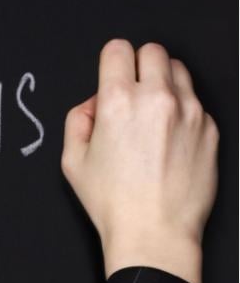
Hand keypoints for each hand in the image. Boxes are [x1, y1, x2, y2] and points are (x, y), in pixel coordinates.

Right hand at [60, 39, 218, 282]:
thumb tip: (94, 105)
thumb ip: (77, 119)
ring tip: (154, 112)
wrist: (154, 233)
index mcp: (117, 101)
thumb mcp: (72, 159)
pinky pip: (196, 102)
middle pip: (153, 51)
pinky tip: (170, 138)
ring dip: (164, 82)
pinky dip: (183, 110)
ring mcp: (190, 112)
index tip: (112, 75)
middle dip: (139, 66)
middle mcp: (157, 99)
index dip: (111, 61)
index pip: (118, 49)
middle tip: (132, 92)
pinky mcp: (210, 129)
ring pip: (179, 70)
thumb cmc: (113, 202)